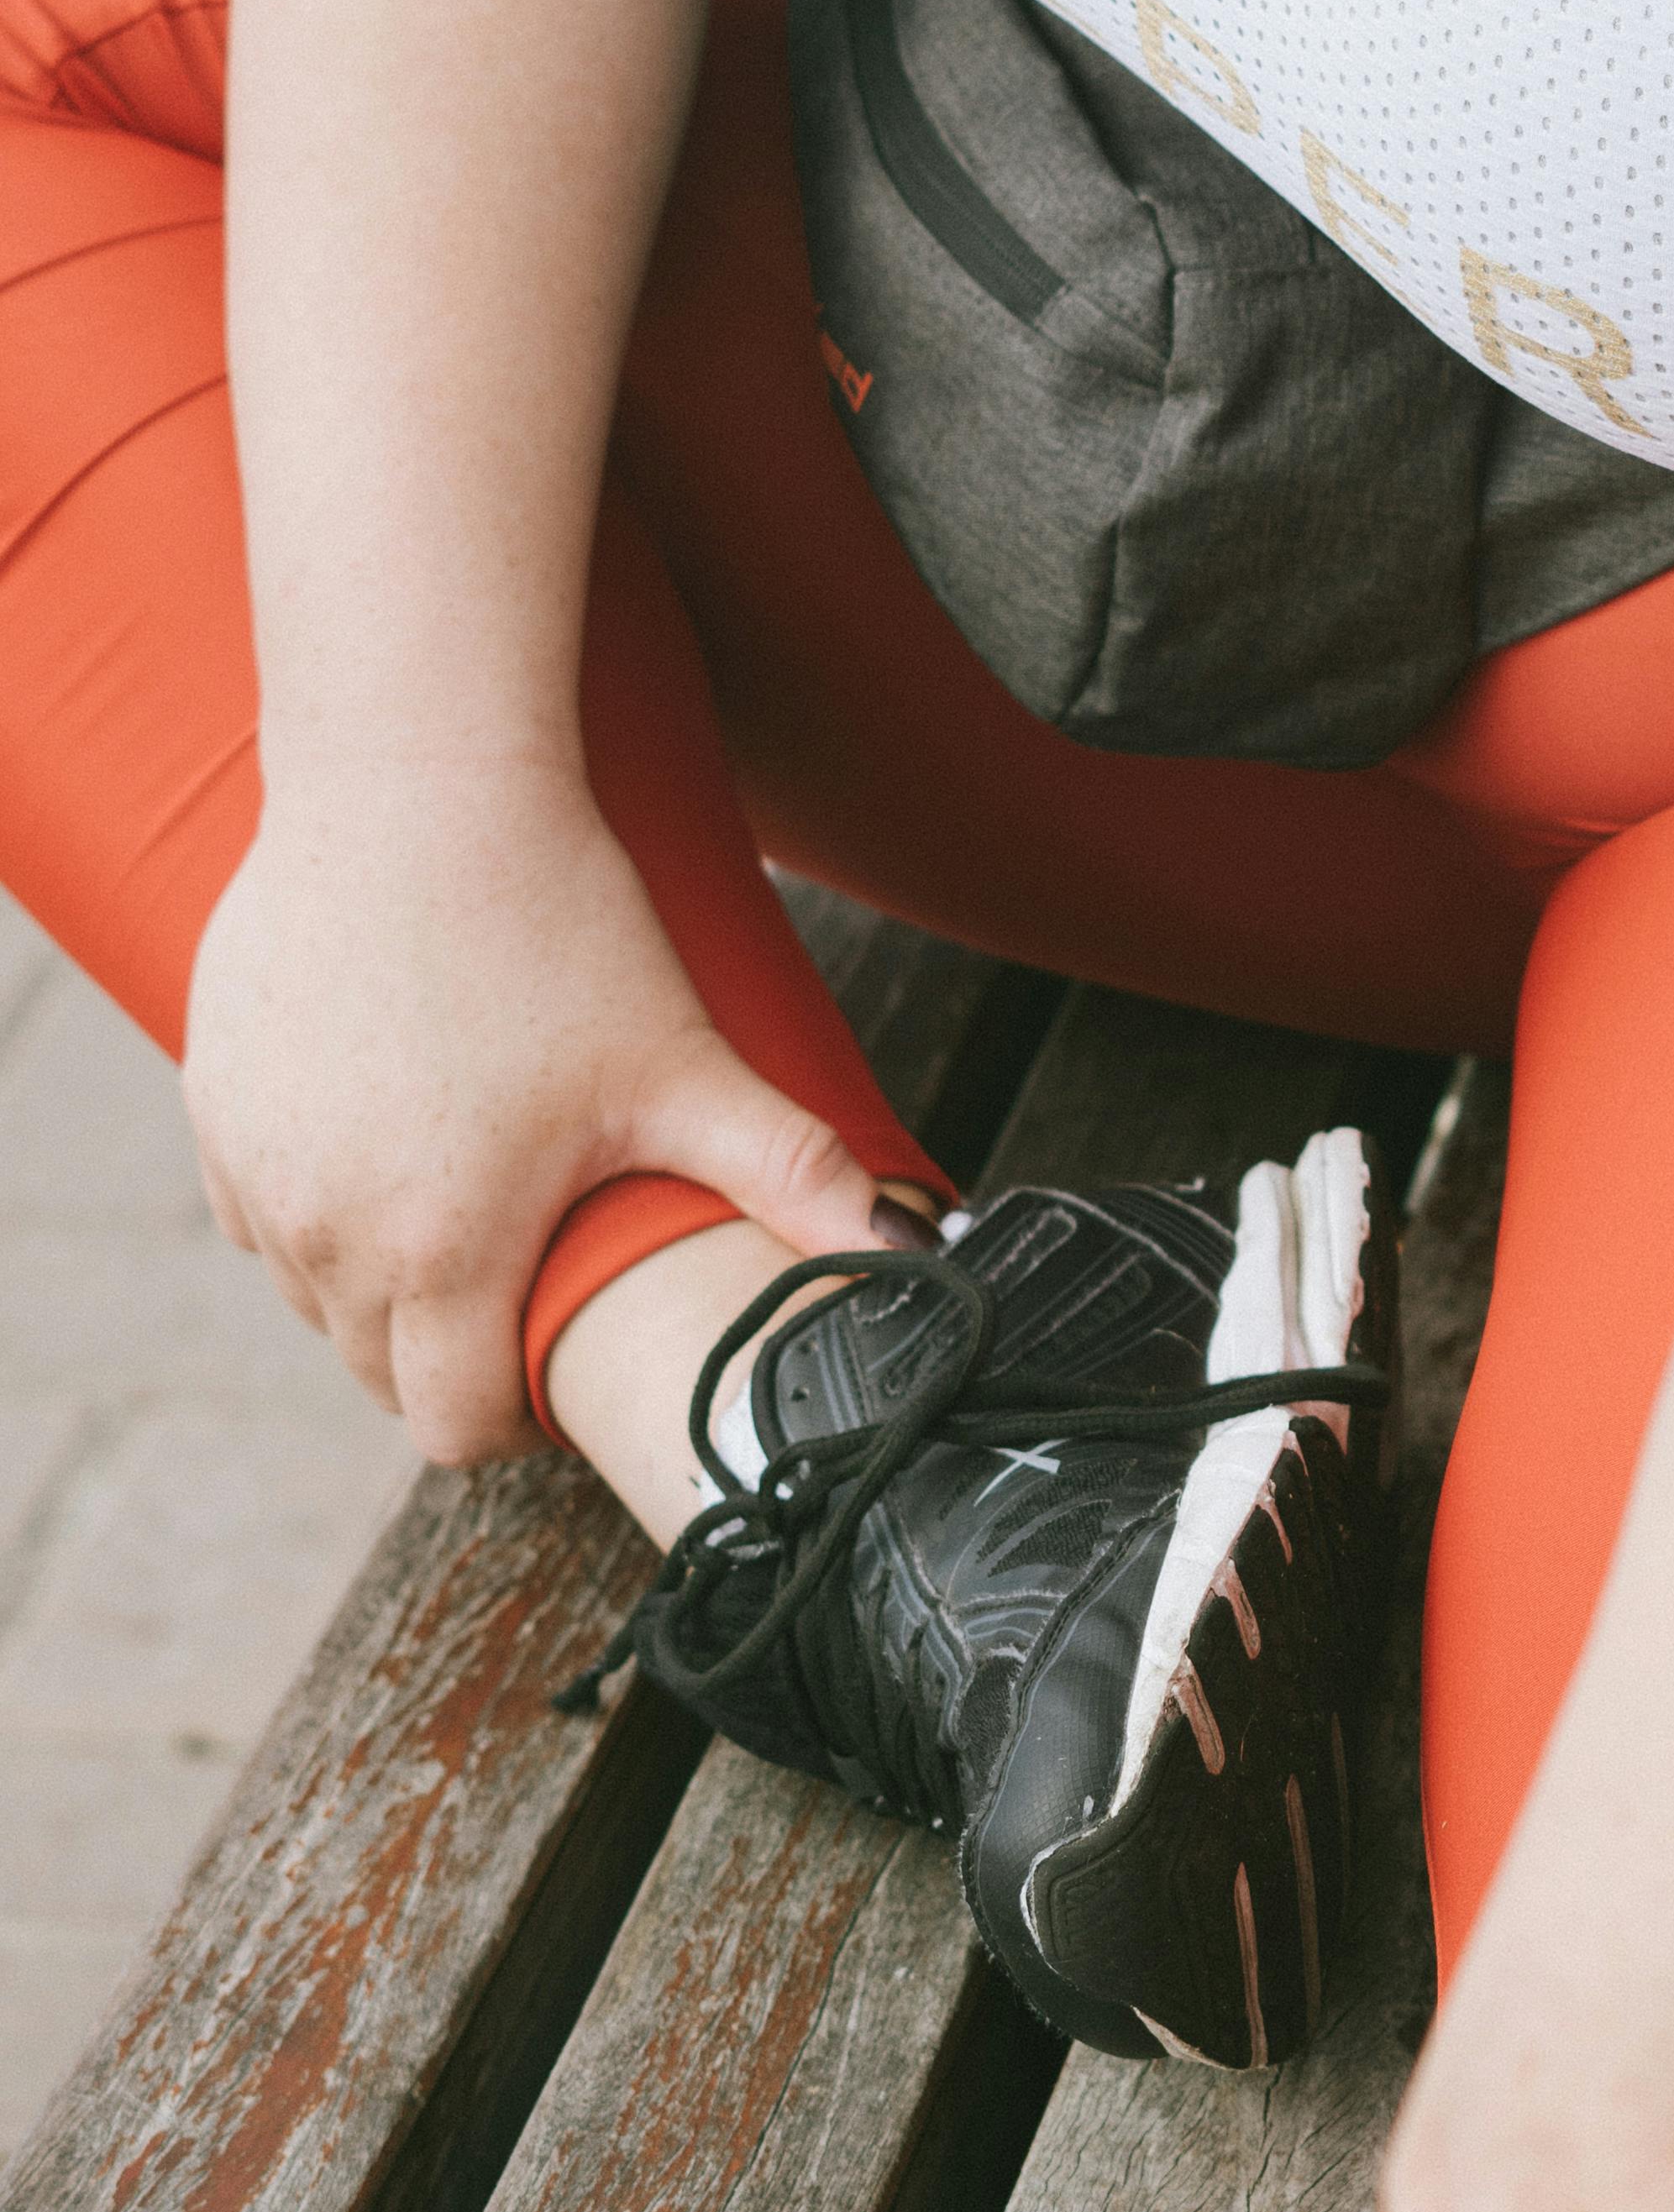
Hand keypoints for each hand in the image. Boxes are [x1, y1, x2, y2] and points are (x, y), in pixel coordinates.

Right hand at [183, 753, 898, 1466]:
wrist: (415, 784)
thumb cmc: (555, 925)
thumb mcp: (684, 1064)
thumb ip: (795, 1177)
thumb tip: (923, 1255)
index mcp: (442, 1250)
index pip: (453, 1427)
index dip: (515, 1416)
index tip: (556, 1359)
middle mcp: (326, 1233)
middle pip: (380, 1370)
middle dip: (452, 1349)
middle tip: (525, 1268)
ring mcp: (255, 1170)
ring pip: (312, 1296)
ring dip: (378, 1282)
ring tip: (462, 1199)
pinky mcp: (211, 1107)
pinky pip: (255, 1215)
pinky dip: (313, 1209)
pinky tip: (382, 1138)